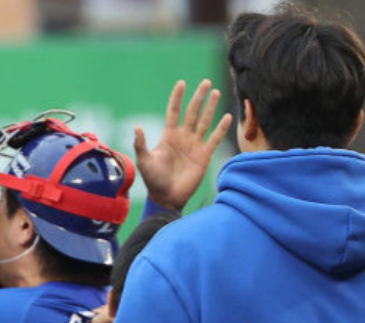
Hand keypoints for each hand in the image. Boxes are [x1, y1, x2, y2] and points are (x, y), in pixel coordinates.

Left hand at [135, 79, 233, 210]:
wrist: (167, 197)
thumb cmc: (153, 180)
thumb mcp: (144, 161)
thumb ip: (141, 144)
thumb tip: (136, 126)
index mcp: (168, 136)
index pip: (174, 112)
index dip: (177, 98)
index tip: (182, 83)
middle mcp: (183, 137)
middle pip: (192, 112)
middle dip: (199, 97)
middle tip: (207, 82)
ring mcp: (194, 145)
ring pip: (204, 121)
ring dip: (211, 107)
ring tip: (216, 92)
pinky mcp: (204, 155)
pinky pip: (214, 139)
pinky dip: (221, 128)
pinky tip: (227, 116)